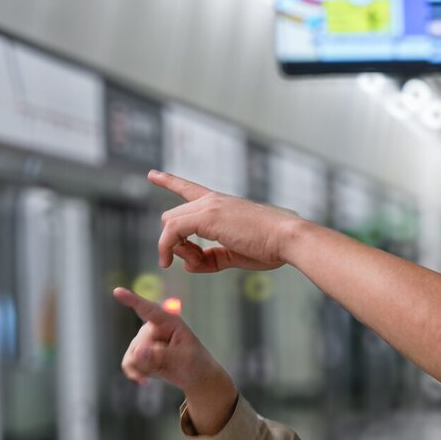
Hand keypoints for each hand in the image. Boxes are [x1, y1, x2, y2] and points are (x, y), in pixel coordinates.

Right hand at [113, 287, 236, 432]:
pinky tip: (145, 380)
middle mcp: (153, 328)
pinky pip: (128, 363)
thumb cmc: (195, 362)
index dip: (132, 300)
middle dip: (150, 358)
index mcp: (168, 321)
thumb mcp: (183, 359)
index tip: (117, 291)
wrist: (195, 377)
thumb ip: (160, 355)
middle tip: (170, 363)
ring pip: (132, 355)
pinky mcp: (139, 353)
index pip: (148, 309)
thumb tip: (137, 352)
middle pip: (140, 344)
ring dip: (144, 367)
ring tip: (161, 370)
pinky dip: (136, 373)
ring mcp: (144, 340)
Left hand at [149, 170, 302, 272]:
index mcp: (222, 204)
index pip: (190, 189)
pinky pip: (173, 230)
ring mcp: (209, 206)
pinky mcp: (207, 216)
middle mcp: (212, 200)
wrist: (287, 239)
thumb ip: (211, 258)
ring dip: (172, 247)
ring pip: (170, 223)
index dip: (170, 181)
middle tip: (194, 262)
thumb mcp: (235, 255)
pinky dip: (167, 247)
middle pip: (173, 217)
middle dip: (175, 243)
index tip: (153, 174)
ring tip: (193, 263)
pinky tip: (170, 261)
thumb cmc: (269, 247)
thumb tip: (187, 265)